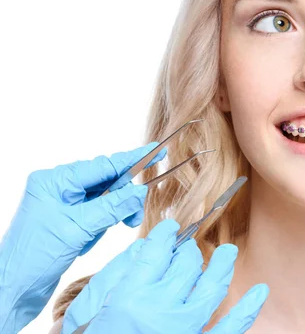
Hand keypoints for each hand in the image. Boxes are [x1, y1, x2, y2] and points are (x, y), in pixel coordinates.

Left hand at [0, 144, 162, 332]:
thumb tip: (139, 192)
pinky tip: (88, 241)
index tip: (155, 150)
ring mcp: (63, 204)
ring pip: (105, 199)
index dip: (131, 159)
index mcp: (55, 181)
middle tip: (135, 216)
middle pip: (106, 181)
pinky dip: (101, 227)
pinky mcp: (67, 220)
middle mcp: (59, 188)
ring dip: (111, 216)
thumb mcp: (78, 229)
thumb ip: (112, 208)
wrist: (12, 289)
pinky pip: (97, 215)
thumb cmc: (33, 258)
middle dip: (123, 198)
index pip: (102, 166)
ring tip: (107, 233)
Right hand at [65, 219, 267, 333]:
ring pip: (211, 288)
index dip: (165, 234)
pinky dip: (248, 310)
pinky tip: (261, 291)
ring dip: (222, 266)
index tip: (169, 229)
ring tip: (228, 252)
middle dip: (187, 251)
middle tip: (185, 249)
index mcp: (131, 297)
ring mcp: (183, 331)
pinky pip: (230, 328)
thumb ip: (115, 274)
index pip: (157, 252)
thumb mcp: (87, 308)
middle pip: (186, 265)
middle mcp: (160, 311)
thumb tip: (145, 247)